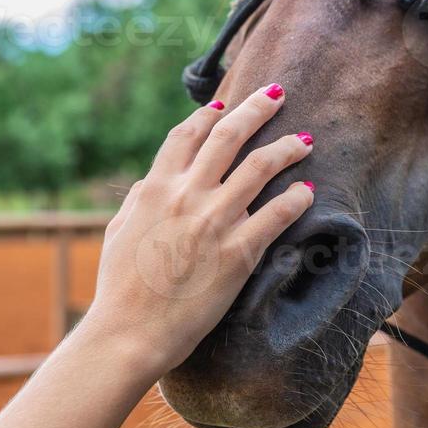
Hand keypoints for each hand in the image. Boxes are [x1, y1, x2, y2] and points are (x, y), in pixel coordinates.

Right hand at [81, 84, 314, 376]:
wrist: (128, 332)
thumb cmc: (119, 289)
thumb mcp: (119, 231)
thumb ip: (140, 200)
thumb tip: (152, 182)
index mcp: (155, 188)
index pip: (186, 135)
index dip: (208, 116)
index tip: (225, 106)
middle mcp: (186, 195)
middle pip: (229, 136)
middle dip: (256, 109)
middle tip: (277, 95)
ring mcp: (214, 221)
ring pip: (260, 166)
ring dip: (287, 147)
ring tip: (305, 140)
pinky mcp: (238, 252)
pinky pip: (277, 214)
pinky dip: (296, 197)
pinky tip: (308, 191)